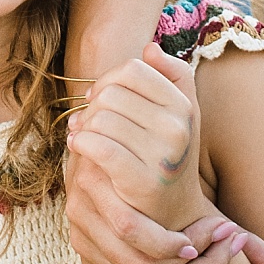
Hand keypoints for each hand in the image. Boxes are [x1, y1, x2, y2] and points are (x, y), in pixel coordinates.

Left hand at [64, 157, 263, 263]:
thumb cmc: (171, 193)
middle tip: (235, 249)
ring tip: (225, 232)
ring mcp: (89, 241)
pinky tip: (203, 220)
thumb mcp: (205, 226)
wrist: (124, 144)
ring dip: (196, 260)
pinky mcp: (84, 201)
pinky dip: (170, 236)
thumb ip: (243, 250)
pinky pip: (131, 232)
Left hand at [66, 43, 203, 227]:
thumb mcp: (179, 116)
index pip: (133, 69)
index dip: (108, 80)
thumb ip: (172, 78)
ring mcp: (162, 156)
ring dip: (84, 128)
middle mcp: (178, 128)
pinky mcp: (142, 181)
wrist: (172, 215)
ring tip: (84, 138)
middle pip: (112, 93)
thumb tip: (150, 48)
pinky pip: (99, 146)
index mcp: (184, 105)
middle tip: (89, 123)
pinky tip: (78, 147)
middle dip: (93, 107)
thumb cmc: (166, 157)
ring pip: (101, 119)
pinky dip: (82, 144)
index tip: (101, 98)